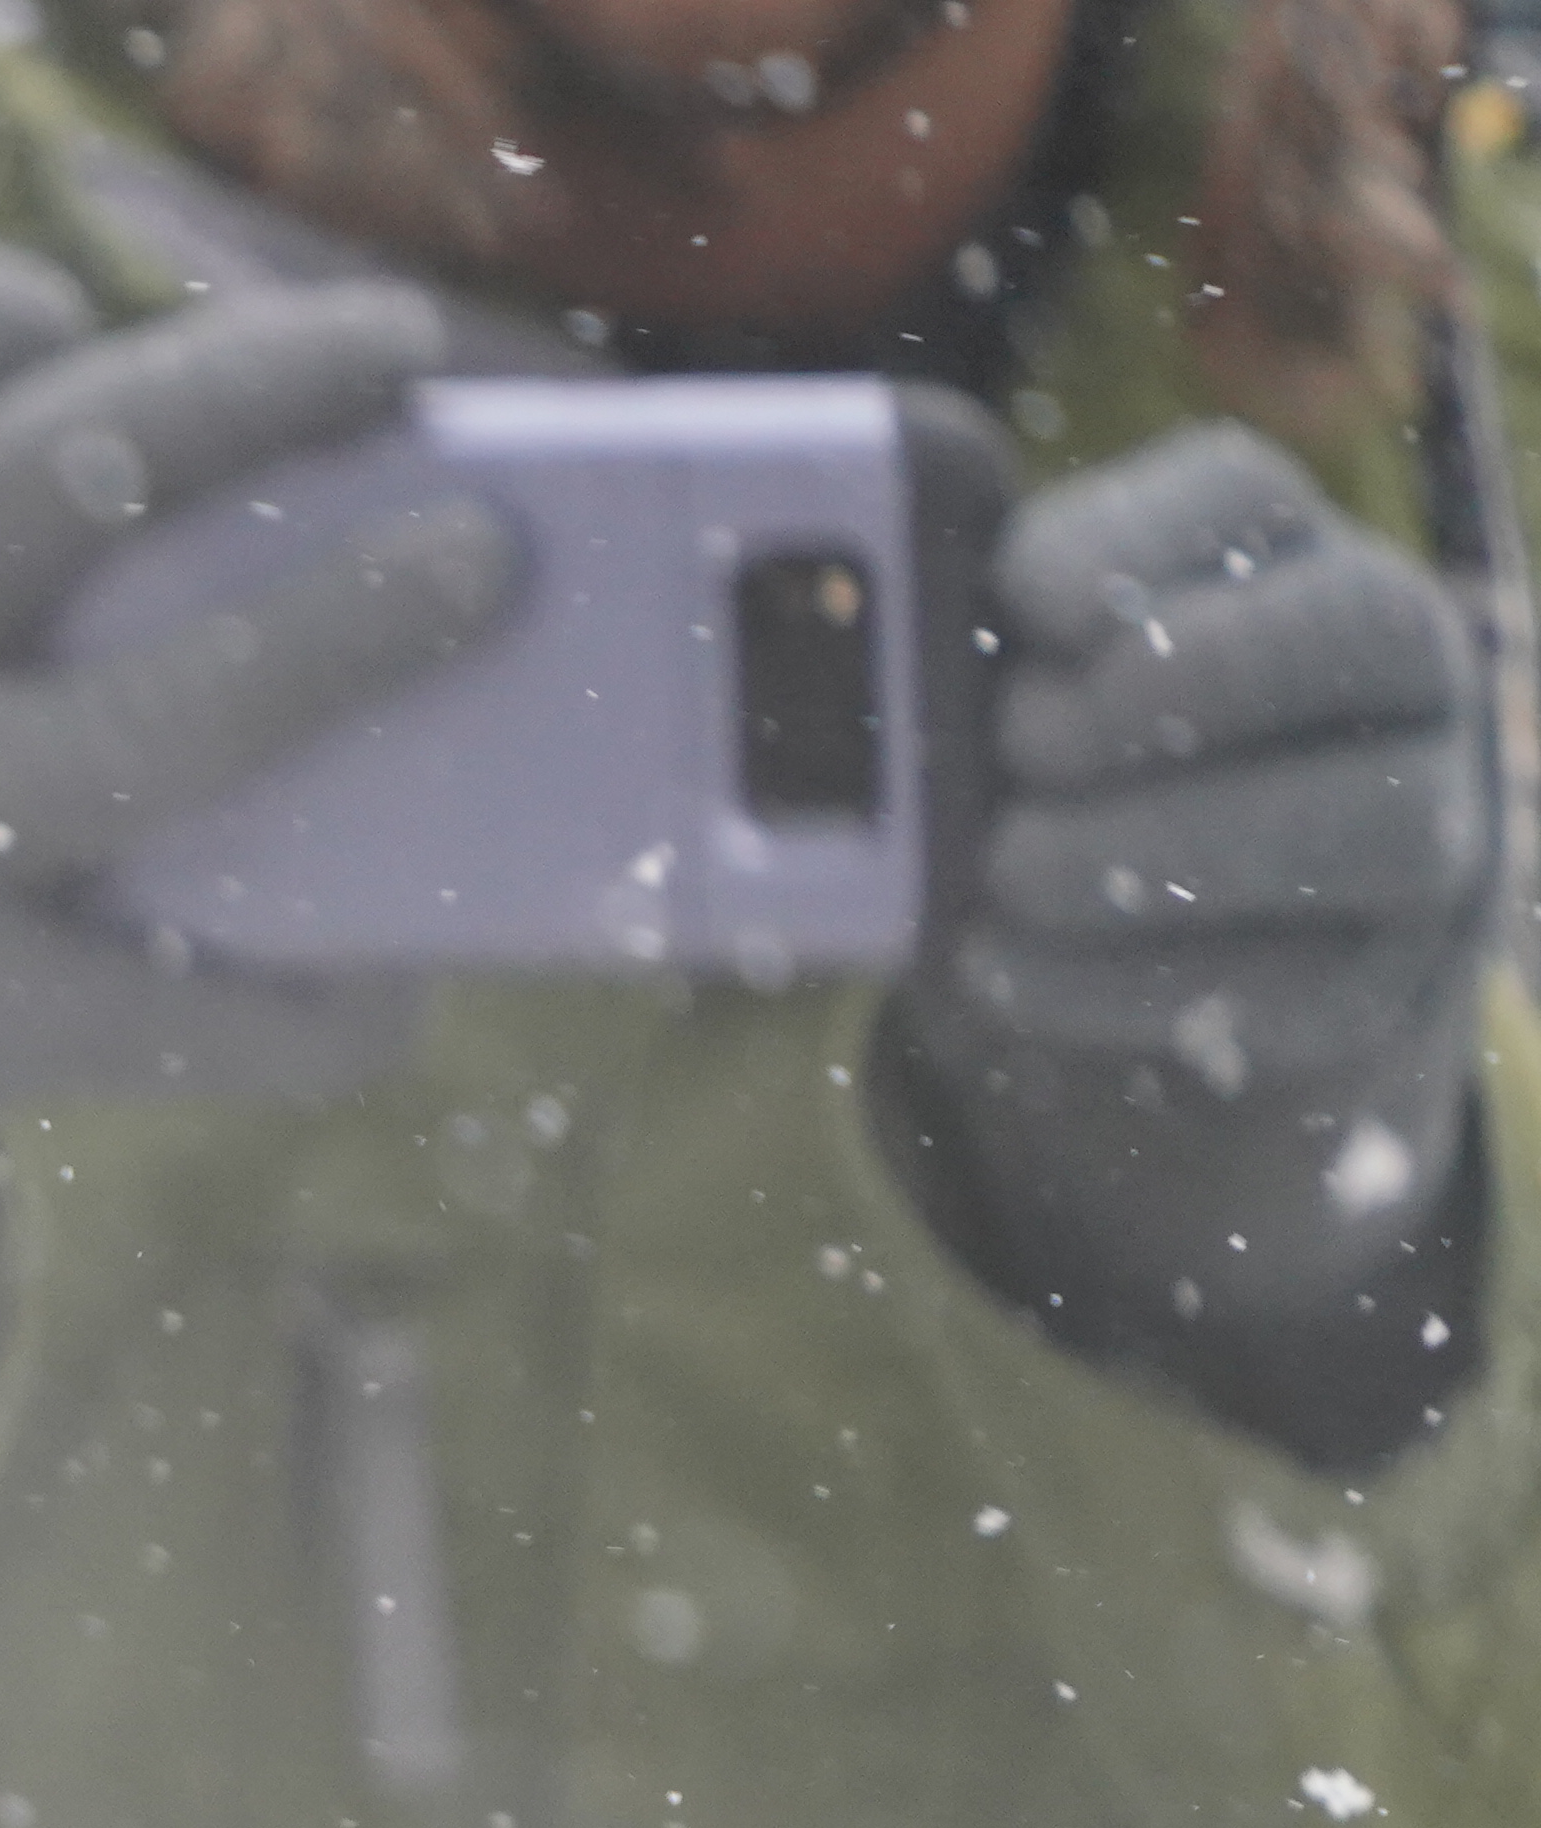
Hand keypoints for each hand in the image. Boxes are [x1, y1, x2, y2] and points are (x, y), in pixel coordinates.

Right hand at [0, 248, 512, 1544]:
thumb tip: (273, 495)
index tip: (91, 310)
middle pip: (42, 476)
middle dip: (252, 389)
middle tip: (398, 356)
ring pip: (133, 734)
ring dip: (331, 648)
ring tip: (470, 587)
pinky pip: (155, 1003)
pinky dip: (294, 1012)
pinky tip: (370, 1003)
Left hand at [880, 422, 1499, 1461]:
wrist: (1140, 964)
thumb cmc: (1035, 788)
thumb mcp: (977, 704)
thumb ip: (919, 663)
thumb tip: (765, 669)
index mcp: (1271, 550)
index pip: (1243, 489)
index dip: (1135, 532)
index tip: (1021, 593)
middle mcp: (1389, 658)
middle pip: (1347, 627)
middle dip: (1165, 689)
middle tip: (1022, 746)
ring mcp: (1419, 814)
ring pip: (1357, 810)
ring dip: (1147, 848)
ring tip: (1004, 872)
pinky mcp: (1379, 974)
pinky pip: (1292, 976)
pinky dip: (1123, 982)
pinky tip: (1005, 972)